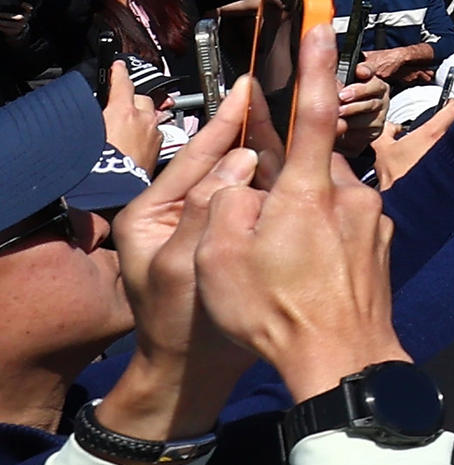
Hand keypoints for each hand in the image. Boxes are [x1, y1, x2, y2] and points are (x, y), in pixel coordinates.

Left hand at [91, 81, 260, 442]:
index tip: (245, 90)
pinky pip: (246, 208)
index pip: (190, 160)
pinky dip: (268, 190)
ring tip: (289, 126)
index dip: (220, 126)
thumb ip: (208, 211)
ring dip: (261, 159)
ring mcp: (197, 233)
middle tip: (271, 96)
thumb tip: (243, 160)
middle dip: (242, 134)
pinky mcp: (221, 248)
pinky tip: (294, 175)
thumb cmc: (181, 325)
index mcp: (149, 215)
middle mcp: (170, 217)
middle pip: (213, 166)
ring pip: (233, 185)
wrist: (191, 374)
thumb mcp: (185, 265)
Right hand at [196, 20, 399, 403]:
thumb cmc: (274, 314)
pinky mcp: (382, 247)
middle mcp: (351, 198)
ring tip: (276, 265)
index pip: (312, 113)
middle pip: (309, 166)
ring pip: (325, 199)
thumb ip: (226, 202)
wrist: (344, 363)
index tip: (316, 26)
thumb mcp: (217, 257)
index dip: (312, 67)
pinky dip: (318, 240)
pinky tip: (302, 276)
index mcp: (310, 192)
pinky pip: (343, 227)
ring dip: (298, 217)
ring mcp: (373, 223)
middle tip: (254, 226)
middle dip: (280, 181)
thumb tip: (242, 177)